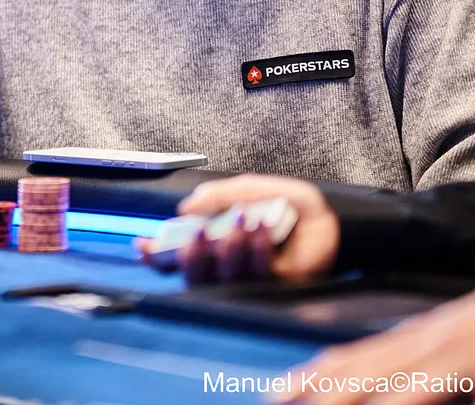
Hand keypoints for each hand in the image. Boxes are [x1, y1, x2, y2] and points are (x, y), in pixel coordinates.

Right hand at [134, 174, 338, 283]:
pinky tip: (261, 228)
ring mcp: (250, 278)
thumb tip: (186, 208)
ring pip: (224, 275)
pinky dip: (257, 247)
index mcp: (215, 243)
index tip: (142, 244)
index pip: (177, 257)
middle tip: (199, 232)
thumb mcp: (252, 188)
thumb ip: (221, 195)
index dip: (157, 254)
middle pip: (195, 274)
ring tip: (242, 220)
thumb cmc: (289, 204)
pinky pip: (258, 273)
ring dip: (228, 248)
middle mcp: (227, 265)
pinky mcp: (275, 285)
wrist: (331, 217)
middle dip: (192, 255)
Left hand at [270, 262, 474, 404]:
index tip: (273, 393)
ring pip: (420, 388)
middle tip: (286, 404)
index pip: (351, 359)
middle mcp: (434, 349)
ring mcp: (472, 362)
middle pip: (373, 376)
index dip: (310, 378)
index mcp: (416, 340)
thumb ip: (401, 359)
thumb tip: (356, 377)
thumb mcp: (440, 337)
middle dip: (330, 398)